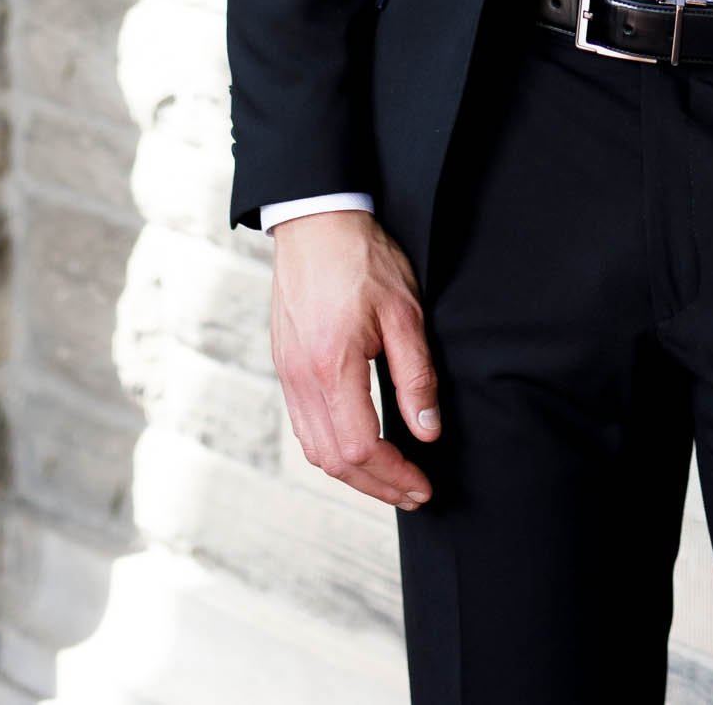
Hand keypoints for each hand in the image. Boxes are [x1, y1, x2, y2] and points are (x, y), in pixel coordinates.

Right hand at [270, 209, 439, 509]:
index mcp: (331, 366)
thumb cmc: (362, 258)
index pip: (361, 448)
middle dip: (376, 486)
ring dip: (353, 473)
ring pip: (314, 449)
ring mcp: (287, 374)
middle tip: (414, 493)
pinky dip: (332, 448)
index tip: (423, 483)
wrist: (316, 221)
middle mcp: (301, 378)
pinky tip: (359, 445)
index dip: (395, 474)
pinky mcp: (285, 365)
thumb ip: (416, 374)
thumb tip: (428, 430)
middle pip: (333, 461)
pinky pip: (304, 425)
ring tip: (391, 477)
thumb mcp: (404, 310)